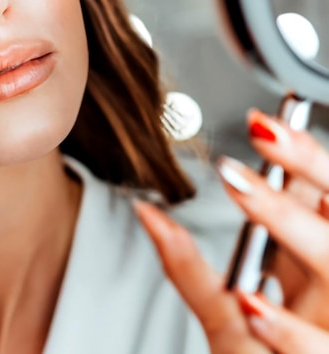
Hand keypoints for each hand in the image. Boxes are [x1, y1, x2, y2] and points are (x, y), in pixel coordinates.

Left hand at [135, 108, 328, 353]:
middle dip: (306, 165)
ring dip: (287, 219)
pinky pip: (313, 349)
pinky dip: (286, 329)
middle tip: (261, 129)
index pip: (321, 200)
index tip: (261, 123)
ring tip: (237, 182)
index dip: (302, 158)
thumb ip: (186, 266)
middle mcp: (328, 292)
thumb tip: (144, 213)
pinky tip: (253, 303)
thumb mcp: (222, 311)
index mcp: (308, 269)